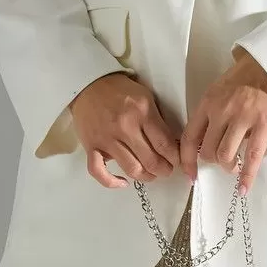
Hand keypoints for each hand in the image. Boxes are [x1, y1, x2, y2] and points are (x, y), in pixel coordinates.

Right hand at [70, 72, 183, 190]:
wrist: (88, 84)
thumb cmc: (119, 90)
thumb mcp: (146, 97)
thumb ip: (158, 119)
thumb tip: (171, 143)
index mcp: (142, 113)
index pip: (165, 144)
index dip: (175, 158)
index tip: (178, 161)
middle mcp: (125, 127)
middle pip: (151, 160)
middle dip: (164, 170)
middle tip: (167, 169)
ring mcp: (107, 139)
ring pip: (131, 169)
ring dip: (146, 177)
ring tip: (151, 174)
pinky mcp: (91, 146)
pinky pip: (99, 171)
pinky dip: (112, 181)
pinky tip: (123, 182)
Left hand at [180, 48, 266, 191]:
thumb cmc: (243, 85)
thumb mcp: (219, 95)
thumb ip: (208, 118)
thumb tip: (200, 150)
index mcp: (207, 103)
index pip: (190, 138)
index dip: (187, 161)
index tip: (190, 175)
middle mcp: (222, 110)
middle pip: (208, 151)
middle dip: (214, 162)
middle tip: (224, 161)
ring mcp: (243, 116)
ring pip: (226, 156)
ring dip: (229, 167)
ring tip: (235, 166)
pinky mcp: (263, 124)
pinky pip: (252, 157)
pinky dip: (247, 176)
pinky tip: (243, 188)